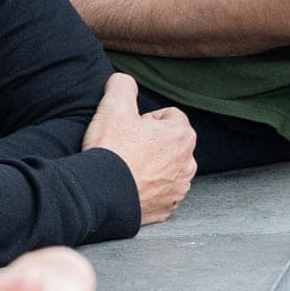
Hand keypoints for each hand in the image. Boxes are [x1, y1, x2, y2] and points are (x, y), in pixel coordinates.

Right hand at [82, 72, 196, 224]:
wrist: (101, 196)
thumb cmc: (112, 151)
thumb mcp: (113, 106)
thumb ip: (123, 85)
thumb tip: (123, 81)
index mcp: (182, 136)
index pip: (169, 116)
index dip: (146, 119)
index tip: (130, 129)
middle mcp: (188, 164)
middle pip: (169, 143)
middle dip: (151, 143)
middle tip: (126, 147)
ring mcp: (178, 189)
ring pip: (166, 168)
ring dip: (151, 166)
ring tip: (127, 167)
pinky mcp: (166, 209)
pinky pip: (160, 193)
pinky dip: (148, 189)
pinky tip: (129, 185)